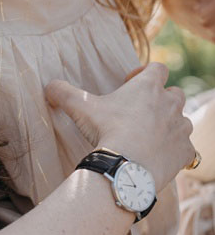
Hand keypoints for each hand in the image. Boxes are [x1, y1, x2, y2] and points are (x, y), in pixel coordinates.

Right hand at [46, 65, 193, 191]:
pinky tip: (159, 156)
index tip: (129, 83)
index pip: (157, 68)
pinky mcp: (186, 151)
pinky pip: (186, 148)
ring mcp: (182, 128)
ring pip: (183, 120)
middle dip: (162, 99)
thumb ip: (63, 92)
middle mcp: (171, 104)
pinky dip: (175, 150)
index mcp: (148, 88)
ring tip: (149, 137)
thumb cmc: (107, 131)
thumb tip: (48, 86)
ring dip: (169, 125)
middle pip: (175, 93)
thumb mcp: (79, 108)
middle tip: (140, 112)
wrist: (127, 167)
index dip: (144, 72)